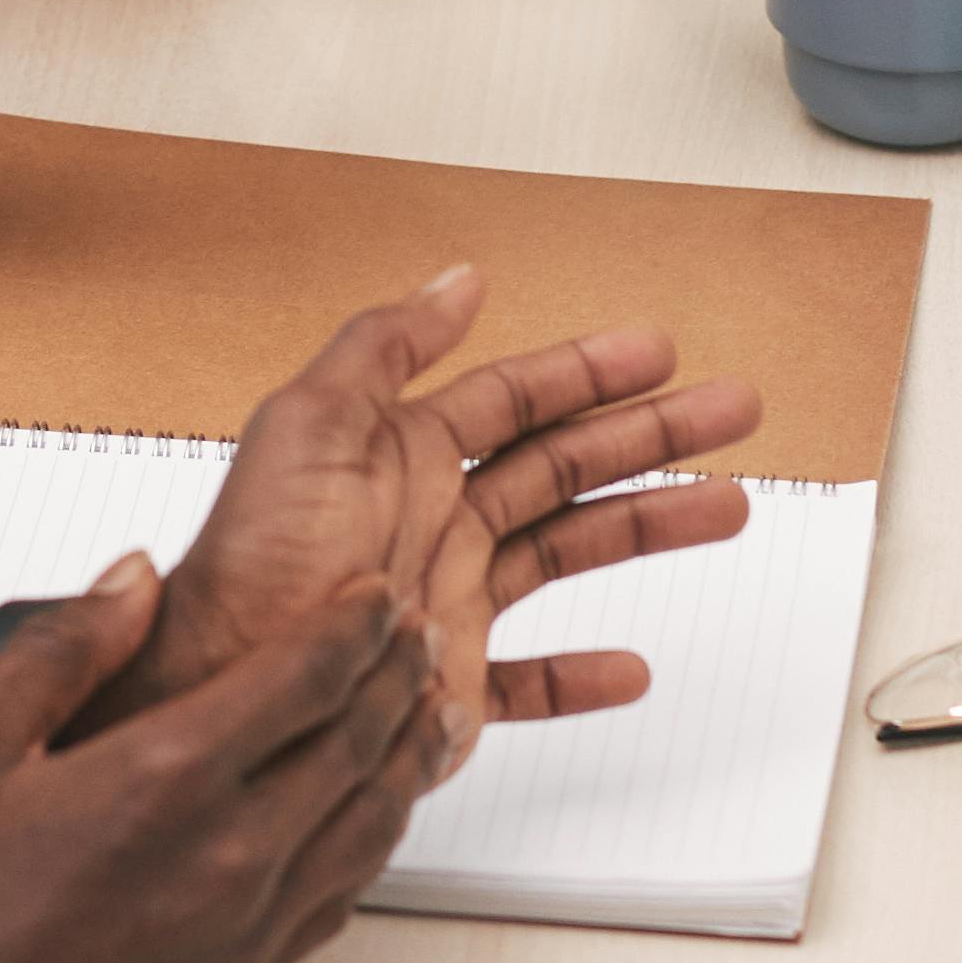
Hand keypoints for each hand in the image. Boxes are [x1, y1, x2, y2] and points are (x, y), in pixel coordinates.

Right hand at [0, 566, 440, 962]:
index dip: (356, 624)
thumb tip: (137, 578)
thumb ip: (64, 648)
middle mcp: (227, 851)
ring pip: (371, 825)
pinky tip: (377, 816)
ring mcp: (246, 925)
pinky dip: (375, 843)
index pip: (306, 676)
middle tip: (420, 635)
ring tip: (429, 713)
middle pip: (358, 742)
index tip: (376, 594)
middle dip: (397, 677)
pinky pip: (341, 899)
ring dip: (409, 759)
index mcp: (164, 776)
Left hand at [127, 268, 754, 765]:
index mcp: (401, 455)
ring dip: (647, 527)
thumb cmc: (255, 562)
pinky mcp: (448, 682)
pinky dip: (580, 676)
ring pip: (568, 553)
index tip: (659, 350)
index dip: (590, 370)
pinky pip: (528, 679)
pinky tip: (627, 668)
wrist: (230, 684)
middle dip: (652, 434)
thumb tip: (457, 278)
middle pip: (564, 464)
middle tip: (731, 409)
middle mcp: (431, 520)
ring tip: (726, 506)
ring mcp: (447, 599)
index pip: (516, 398)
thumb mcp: (310, 423)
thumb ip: (386, 344)